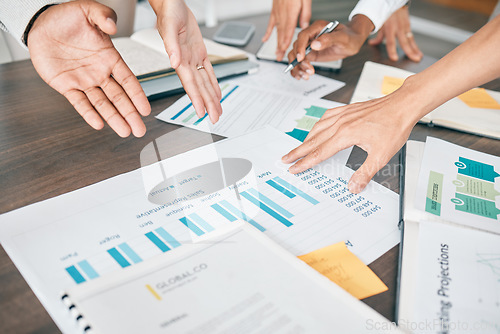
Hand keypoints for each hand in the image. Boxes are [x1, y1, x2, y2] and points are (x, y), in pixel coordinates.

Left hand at [28, 0, 150, 137]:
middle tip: (140, 130)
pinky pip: (79, 103)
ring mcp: (83, 81)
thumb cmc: (67, 17)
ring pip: (102, 104)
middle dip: (130, 114)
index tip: (145, 109)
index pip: (128, 80)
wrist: (41, 22)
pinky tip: (98, 124)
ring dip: (114, 118)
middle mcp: (99, 72)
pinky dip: (88, 114)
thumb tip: (113, 27)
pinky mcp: (66, 86)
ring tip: (125, 131)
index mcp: (109, 58)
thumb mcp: (88, 10)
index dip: (137, 95)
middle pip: (119, 98)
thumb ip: (104, 16)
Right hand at [150, 0, 221, 123]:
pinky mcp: (199, 52)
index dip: (196, 99)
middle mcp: (186, 62)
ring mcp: (193, 58)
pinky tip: (216, 92)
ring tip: (217, 110)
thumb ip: (171, 46)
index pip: (190, 84)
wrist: (171, 3)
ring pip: (205, 82)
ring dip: (211, 97)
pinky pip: (208, 71)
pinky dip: (213, 82)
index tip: (201, 112)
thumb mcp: (169, 27)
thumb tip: (174, 62)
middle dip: (207, 103)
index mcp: (179, 59)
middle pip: (200, 87)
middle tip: (214, 117)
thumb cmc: (168, 13)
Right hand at [262, 0, 311, 61]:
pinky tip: (265, 39)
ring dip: (275, 42)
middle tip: (279, 57)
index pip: (288, 30)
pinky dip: (268, 32)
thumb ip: (305, 13)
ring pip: (276, 30)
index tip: (285, 51)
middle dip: (280, 46)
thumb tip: (304, 26)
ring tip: (275, 52)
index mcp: (291, 10)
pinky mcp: (275, 8)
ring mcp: (277, 11)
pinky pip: (271, 22)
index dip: (286, 41)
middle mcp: (282, 12)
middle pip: (281, 33)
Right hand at [281, 86, 418, 192]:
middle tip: (285, 159)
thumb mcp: (381, 155)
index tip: (294, 169)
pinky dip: (318, 124)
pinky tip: (317, 127)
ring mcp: (343, 115)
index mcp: (345, 135)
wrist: (402, 105)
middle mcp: (340, 124)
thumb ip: (365, 173)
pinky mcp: (348, 110)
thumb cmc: (394, 126)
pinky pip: (326, 116)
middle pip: (313, 141)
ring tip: (298, 148)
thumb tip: (353, 187)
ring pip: (317, 128)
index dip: (304, 163)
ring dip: (305, 139)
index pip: (319, 153)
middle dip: (298, 152)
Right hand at [287, 16, 372, 79]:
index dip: (300, 47)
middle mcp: (311, 36)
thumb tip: (314, 44)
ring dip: (297, 67)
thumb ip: (328, 39)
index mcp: (317, 28)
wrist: (353, 42)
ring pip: (295, 56)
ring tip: (305, 76)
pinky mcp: (310, 54)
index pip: (303, 36)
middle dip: (299, 61)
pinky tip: (301, 75)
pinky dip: (298, 69)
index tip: (301, 58)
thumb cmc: (349, 37)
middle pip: (296, 47)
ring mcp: (309, 46)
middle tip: (308, 70)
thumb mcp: (342, 38)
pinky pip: (299, 62)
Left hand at [368, 6, 422, 61]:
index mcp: (389, 28)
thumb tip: (372, 43)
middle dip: (409, 51)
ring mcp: (404, 27)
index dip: (392, 51)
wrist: (395, 3)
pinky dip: (415, 45)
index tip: (394, 58)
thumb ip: (378, 36)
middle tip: (414, 59)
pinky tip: (418, 52)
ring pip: (410, 40)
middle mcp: (398, 28)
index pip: (390, 42)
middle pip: (404, 42)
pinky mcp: (408, 26)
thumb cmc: (387, 14)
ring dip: (415, 50)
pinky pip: (412, 37)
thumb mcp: (380, 24)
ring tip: (418, 57)